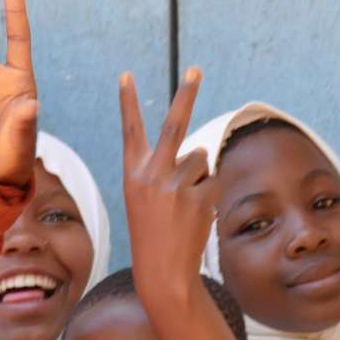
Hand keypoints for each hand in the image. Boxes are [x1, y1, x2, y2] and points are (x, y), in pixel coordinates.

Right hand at [120, 68, 216, 282]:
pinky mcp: (198, 197)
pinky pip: (213, 182)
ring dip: (198, 179)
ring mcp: (175, 185)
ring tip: (184, 207)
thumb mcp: (147, 198)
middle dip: (186, 93)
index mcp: (133, 173)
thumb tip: (201, 150)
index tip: (126, 75)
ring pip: (200, 160)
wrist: (161, 271)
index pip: (131, 130)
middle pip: (174, 124)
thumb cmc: (154, 232)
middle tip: (196, 69)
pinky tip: (194, 217)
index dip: (128, 102)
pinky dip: (208, 196)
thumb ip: (167, 170)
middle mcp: (151, 174)